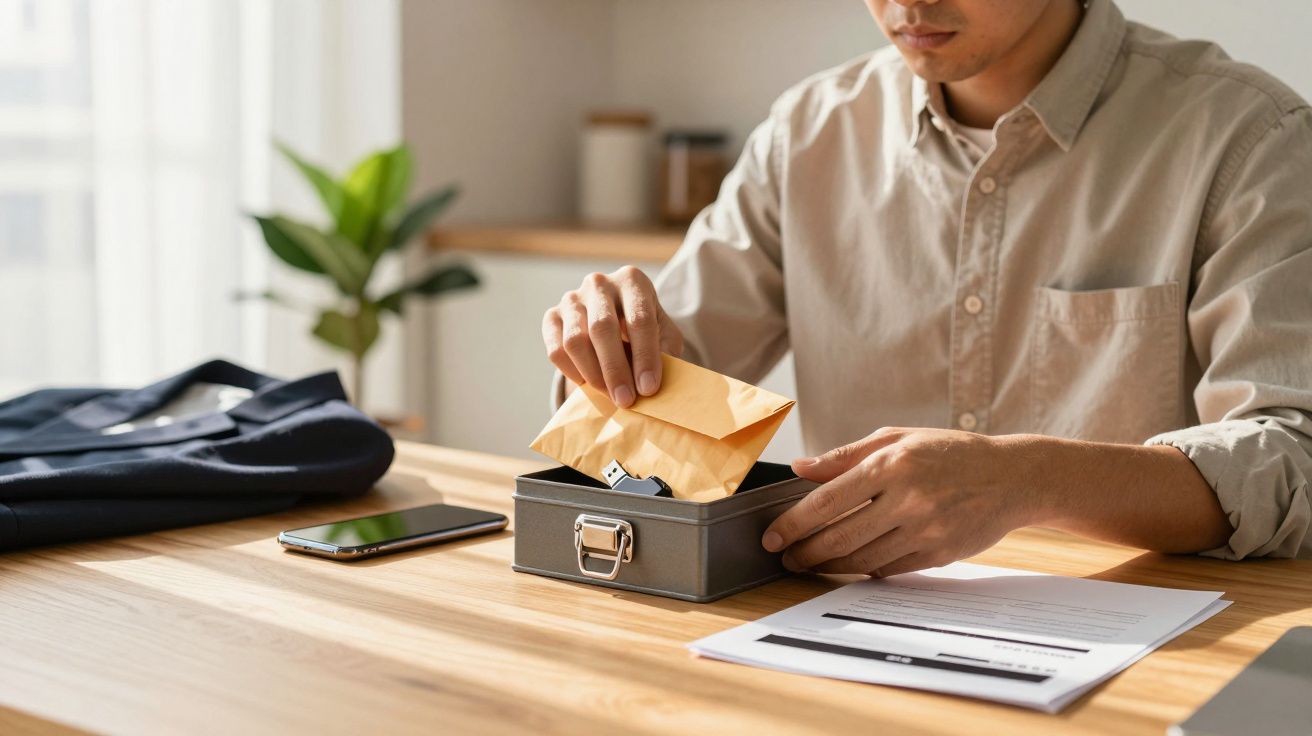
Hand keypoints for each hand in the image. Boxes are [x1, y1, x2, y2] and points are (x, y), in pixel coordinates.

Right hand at [542, 266, 683, 407]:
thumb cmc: (645, 330)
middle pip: (602, 328)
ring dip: (593, 375)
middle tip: (626, 400)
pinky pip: (556, 350)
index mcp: (632, 281)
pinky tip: (589, 384)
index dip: (645, 357)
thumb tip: (651, 382)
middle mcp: (599, 283)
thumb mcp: (664, 336)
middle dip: (615, 370)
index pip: (639, 319)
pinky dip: (572, 373)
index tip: (649, 389)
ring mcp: (572, 298)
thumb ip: (665, 354)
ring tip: (610, 395)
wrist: (616, 319)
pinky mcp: (552, 316)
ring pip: (575, 341)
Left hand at [761, 428, 1044, 576]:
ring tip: (810, 564)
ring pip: (862, 558)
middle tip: (786, 557)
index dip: (794, 522)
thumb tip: (800, 468)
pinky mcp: (939, 552)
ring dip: (829, 566)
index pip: (828, 500)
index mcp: (891, 463)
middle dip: (805, 552)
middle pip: (840, 536)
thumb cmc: (951, 453)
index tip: (773, 536)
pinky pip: (890, 569)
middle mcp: (907, 497)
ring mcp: (925, 528)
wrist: (1013, 476)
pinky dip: (864, 570)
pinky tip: (849, 566)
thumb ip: (845, 455)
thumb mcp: (898, 438)